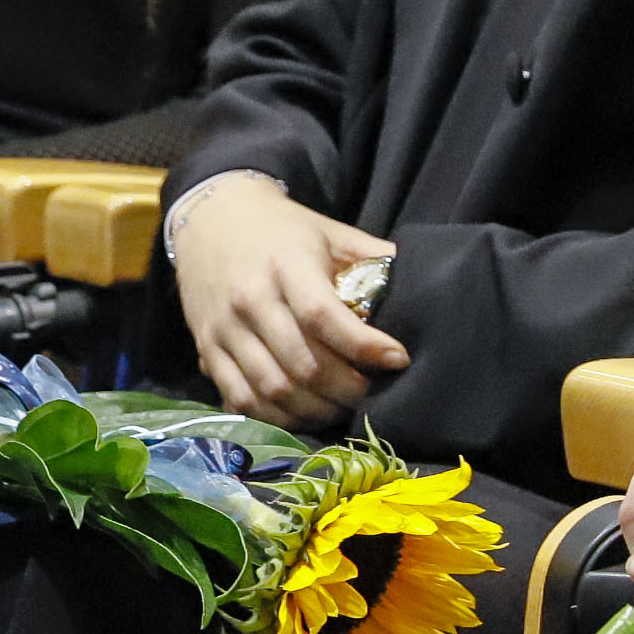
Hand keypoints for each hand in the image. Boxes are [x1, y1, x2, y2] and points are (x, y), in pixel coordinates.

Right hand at [169, 178, 406, 429]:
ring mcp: (224, 329)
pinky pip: (242, 399)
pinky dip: (277, 416)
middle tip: (375, 393)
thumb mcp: (330, 232)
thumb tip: (427, 280)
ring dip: (316, 409)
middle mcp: (250, 299)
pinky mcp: (206, 351)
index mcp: (286, 264)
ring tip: (345, 407)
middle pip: (303, 363)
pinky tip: (305, 413)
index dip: (363, 344)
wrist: (212, 218)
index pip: (323, 315)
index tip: (398, 359)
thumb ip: (372, 257)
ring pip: (273, 388)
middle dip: (347, 387)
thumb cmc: (283, 229)